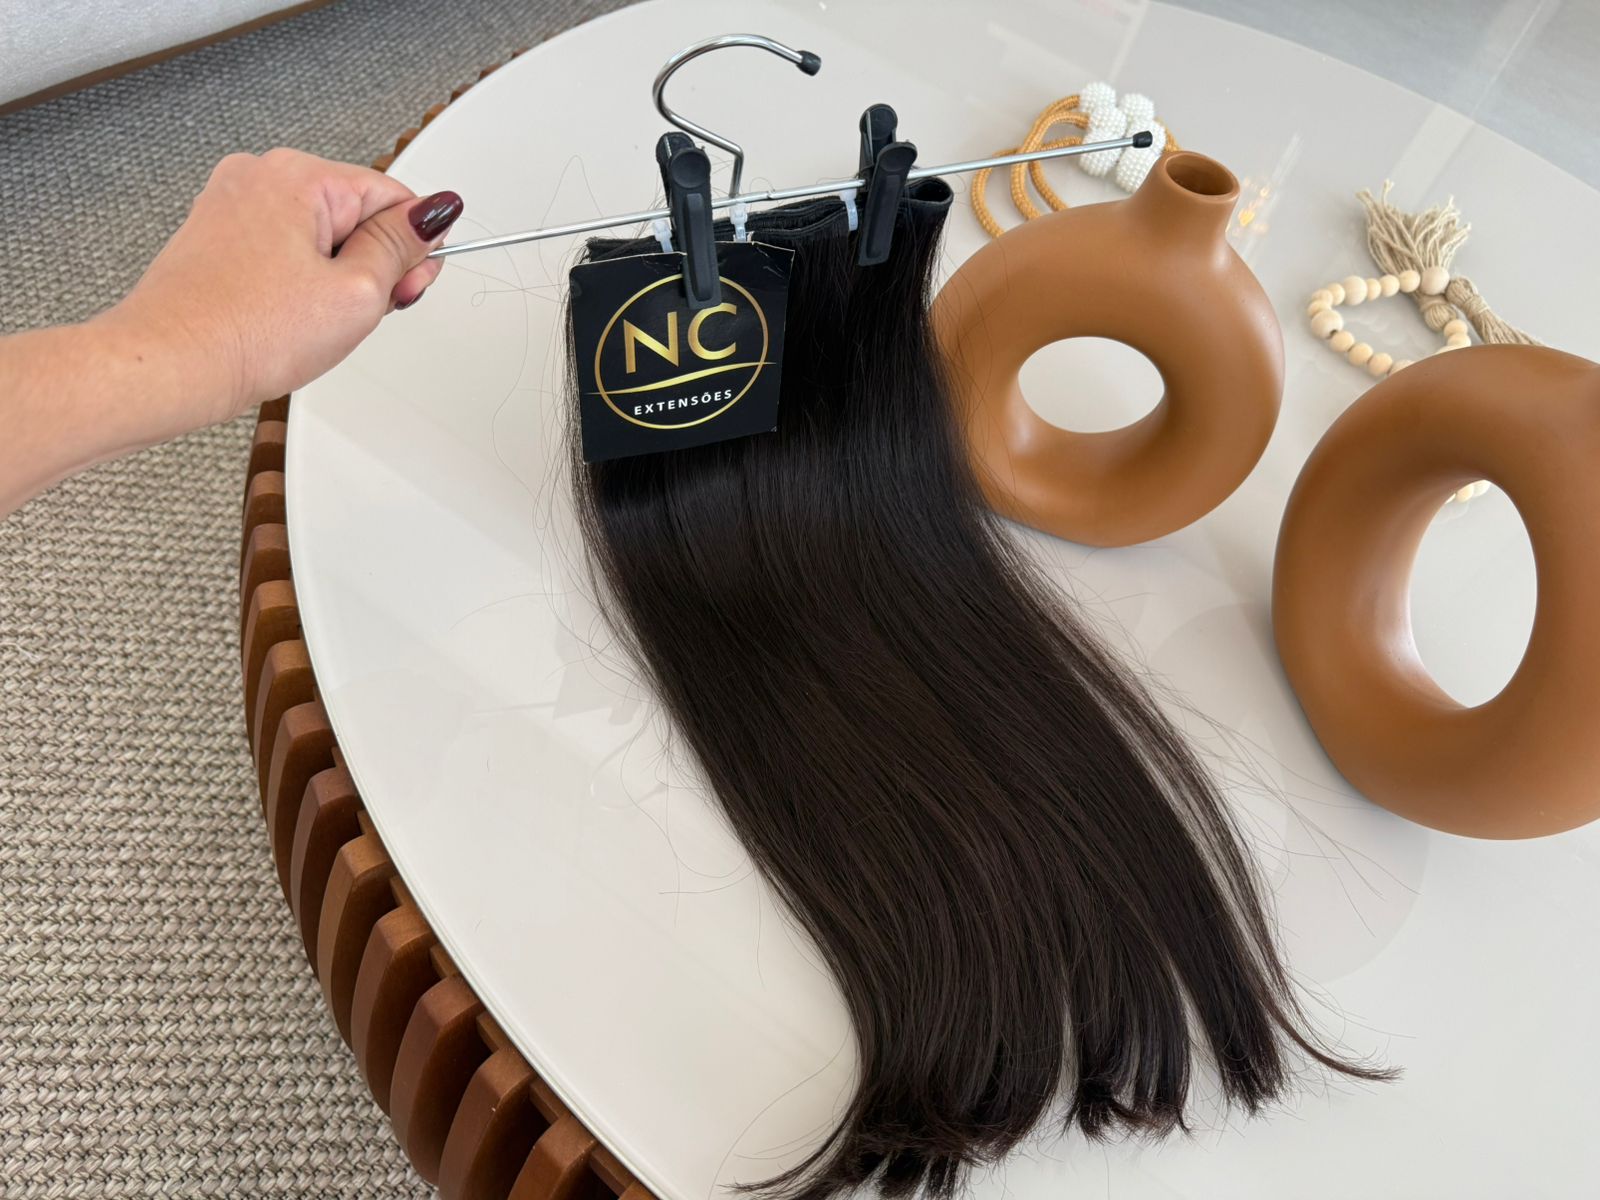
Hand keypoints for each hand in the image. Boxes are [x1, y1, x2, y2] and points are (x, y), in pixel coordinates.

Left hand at [98, 147, 462, 426]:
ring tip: (314, 321)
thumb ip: (402, 247)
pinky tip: (289, 318)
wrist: (168, 366)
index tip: (408, 288)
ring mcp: (232, 204)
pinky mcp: (217, 236)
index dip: (414, 249)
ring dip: (336, 279)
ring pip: (321, 236)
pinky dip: (299, 283)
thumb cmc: (243, 333)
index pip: (393, 196)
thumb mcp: (356, 294)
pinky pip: (284, 250)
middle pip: (356, 214)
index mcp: (298, 175)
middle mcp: (259, 175)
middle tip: (356, 313)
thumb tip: (433, 213)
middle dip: (372, 266)